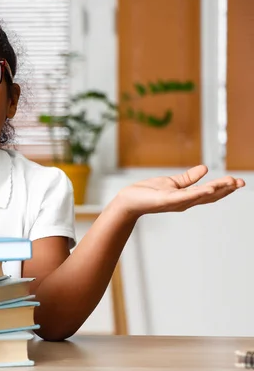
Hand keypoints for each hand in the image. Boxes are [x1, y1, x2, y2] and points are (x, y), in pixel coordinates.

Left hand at [115, 165, 244, 216]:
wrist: (129, 200)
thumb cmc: (148, 192)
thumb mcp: (172, 182)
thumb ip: (189, 178)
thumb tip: (205, 168)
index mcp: (187, 197)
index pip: (210, 193)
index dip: (225, 188)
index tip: (239, 182)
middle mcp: (184, 202)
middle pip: (209, 196)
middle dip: (226, 190)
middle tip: (241, 183)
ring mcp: (176, 202)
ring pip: (200, 196)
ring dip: (216, 190)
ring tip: (230, 183)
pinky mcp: (166, 200)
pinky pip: (184, 197)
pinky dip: (197, 194)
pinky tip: (209, 189)